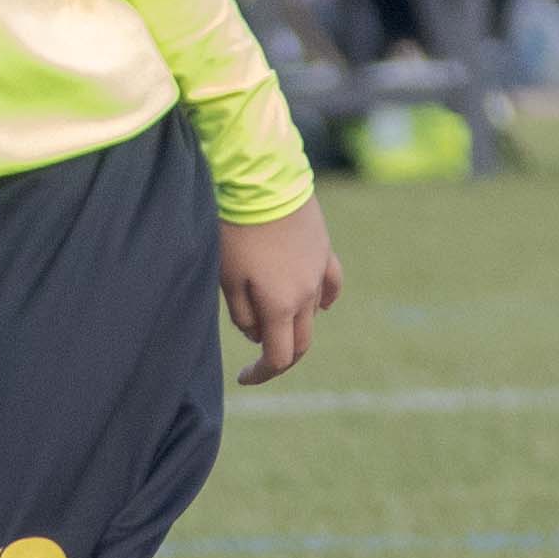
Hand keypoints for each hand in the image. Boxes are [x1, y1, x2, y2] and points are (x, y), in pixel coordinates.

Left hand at [219, 201, 342, 385]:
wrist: (263, 179)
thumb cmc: (237, 229)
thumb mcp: (227, 278)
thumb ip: (243, 315)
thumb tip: (258, 336)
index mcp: (280, 306)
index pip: (279, 357)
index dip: (262, 374)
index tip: (244, 378)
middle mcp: (306, 294)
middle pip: (302, 342)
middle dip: (280, 357)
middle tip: (259, 359)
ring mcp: (319, 270)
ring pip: (313, 313)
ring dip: (295, 325)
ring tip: (274, 323)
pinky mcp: (323, 248)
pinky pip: (330, 284)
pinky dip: (324, 300)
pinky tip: (319, 304)